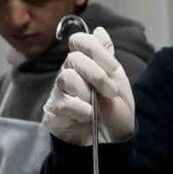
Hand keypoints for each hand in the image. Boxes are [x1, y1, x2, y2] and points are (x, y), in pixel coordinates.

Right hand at [42, 26, 134, 144]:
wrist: (113, 142)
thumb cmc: (115, 112)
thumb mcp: (118, 82)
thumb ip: (108, 57)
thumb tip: (100, 30)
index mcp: (85, 64)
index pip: (80, 41)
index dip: (97, 50)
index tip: (114, 68)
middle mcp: (68, 73)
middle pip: (74, 59)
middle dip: (98, 75)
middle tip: (110, 92)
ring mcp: (59, 92)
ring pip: (66, 78)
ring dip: (89, 93)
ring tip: (98, 106)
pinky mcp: (53, 111)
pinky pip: (64, 102)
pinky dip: (82, 110)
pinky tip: (88, 117)